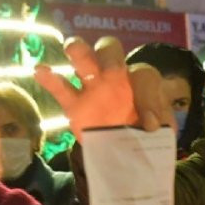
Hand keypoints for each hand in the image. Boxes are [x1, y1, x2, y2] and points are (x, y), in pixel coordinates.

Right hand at [34, 37, 171, 137]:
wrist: (129, 155)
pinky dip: (50, 78)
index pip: (143, 74)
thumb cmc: (147, 134)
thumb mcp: (163, 128)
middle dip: (109, 57)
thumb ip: (158, 119)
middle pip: (109, 49)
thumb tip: (147, 123)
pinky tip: (41, 71)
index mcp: (140, 80)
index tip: (150, 124)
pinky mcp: (75, 105)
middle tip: (110, 73)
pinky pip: (61, 87)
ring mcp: (93, 88)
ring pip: (83, 58)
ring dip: (79, 51)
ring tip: (74, 51)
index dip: (148, 97)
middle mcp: (115, 76)